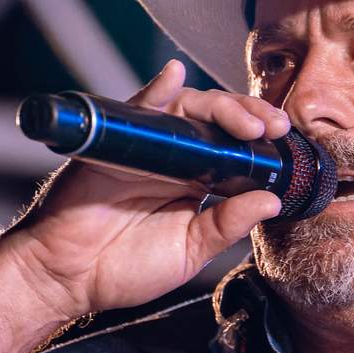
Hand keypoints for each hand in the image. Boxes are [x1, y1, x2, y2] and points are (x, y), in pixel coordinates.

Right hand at [0, 60, 288, 320]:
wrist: (65, 276)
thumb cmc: (122, 267)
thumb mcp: (190, 251)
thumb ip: (227, 225)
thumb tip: (271, 200)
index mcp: (197, 182)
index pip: (238, 149)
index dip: (263, 142)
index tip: (288, 144)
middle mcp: (176, 158)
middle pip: (219, 121)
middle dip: (251, 117)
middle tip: (274, 126)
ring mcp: (146, 145)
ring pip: (189, 109)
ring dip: (221, 107)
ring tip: (246, 121)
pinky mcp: (115, 141)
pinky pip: (138, 107)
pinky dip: (157, 89)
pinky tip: (174, 75)